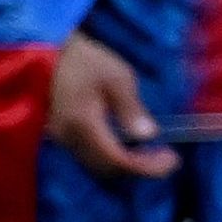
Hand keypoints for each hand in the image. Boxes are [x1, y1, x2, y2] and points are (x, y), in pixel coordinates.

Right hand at [45, 33, 175, 179]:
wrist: (48, 52)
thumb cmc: (85, 61)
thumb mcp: (117, 78)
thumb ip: (131, 109)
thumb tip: (148, 135)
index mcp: (83, 125)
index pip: (117, 161)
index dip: (147, 167)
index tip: (173, 160)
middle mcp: (69, 139)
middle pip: (107, 170)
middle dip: (140, 168)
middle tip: (167, 157)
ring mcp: (62, 138)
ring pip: (97, 166)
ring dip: (126, 164)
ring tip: (153, 153)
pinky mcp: (61, 134)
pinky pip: (89, 156)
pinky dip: (113, 156)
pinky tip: (130, 144)